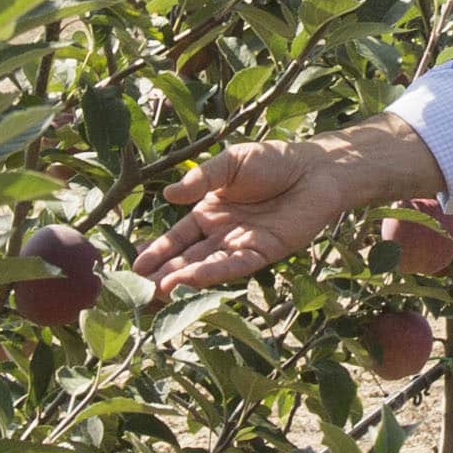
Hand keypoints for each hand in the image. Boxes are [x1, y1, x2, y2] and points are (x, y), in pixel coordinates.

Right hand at [137, 125, 427, 293]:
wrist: (317, 168)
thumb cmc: (275, 160)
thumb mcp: (231, 163)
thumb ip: (201, 179)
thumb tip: (168, 195)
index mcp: (209, 211)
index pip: (177, 237)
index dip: (158, 251)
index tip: (136, 267)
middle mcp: (222, 233)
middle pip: (188, 258)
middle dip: (164, 273)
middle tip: (138, 290)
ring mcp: (242, 245)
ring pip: (207, 266)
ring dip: (183, 279)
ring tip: (158, 291)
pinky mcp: (264, 252)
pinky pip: (234, 265)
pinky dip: (213, 273)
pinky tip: (192, 279)